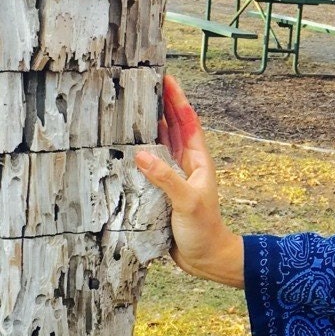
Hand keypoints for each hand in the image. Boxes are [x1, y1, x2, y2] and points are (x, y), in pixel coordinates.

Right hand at [135, 74, 244, 287]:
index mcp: (198, 160)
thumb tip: (141, 154)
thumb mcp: (187, 201)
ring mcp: (175, 176)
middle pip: (173, 127)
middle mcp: (187, 164)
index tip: (167, 78)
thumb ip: (165, 179)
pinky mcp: (163, 191)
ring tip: (133, 107)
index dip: (178, 99)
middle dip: (162, 106)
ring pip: (161, 144)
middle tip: (144, 84)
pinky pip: (150, 166)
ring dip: (150, 127)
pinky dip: (140, 154)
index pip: (188, 122)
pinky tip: (127, 146)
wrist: (206, 257)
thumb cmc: (204, 229)